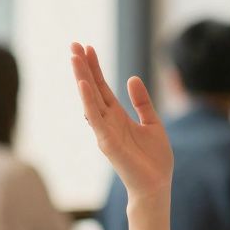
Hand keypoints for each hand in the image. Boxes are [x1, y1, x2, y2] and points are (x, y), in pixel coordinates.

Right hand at [71, 42, 173, 200]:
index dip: (95, 67)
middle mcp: (108, 121)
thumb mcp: (152, 123)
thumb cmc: (154, 159)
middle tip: (73, 44)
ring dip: (81, 79)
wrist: (156, 185)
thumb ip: (142, 102)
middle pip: (92, 89)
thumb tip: (132, 78)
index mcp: (118, 116)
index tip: (87, 47)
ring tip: (74, 58)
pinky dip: (88, 102)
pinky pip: (96, 119)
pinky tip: (83, 85)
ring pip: (90, 100)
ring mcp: (105, 132)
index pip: (102, 87)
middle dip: (83, 67)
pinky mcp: (107, 143)